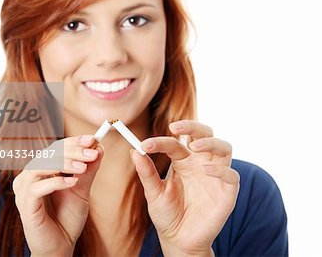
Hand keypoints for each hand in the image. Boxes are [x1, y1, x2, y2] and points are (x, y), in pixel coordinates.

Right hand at [12, 135, 102, 255]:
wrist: (61, 246)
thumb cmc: (67, 218)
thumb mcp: (82, 189)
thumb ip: (88, 170)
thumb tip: (99, 147)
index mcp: (41, 170)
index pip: (56, 149)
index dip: (74, 142)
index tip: (93, 139)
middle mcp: (30, 176)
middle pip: (49, 154)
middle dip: (72, 151)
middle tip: (92, 152)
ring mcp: (25, 190)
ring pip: (41, 167)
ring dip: (64, 164)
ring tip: (83, 168)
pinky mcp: (25, 204)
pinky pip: (37, 188)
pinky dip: (56, 182)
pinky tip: (73, 182)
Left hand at [131, 120, 238, 255]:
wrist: (180, 240)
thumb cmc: (167, 214)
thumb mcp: (154, 193)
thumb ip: (146, 173)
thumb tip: (134, 151)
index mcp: (182, 161)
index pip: (174, 143)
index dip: (160, 141)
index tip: (145, 144)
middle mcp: (200, 163)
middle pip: (204, 134)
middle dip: (192, 126)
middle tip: (174, 127)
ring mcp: (215, 176)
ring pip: (223, 148)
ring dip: (210, 142)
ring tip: (194, 145)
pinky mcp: (227, 191)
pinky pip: (232, 175)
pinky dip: (221, 170)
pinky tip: (206, 170)